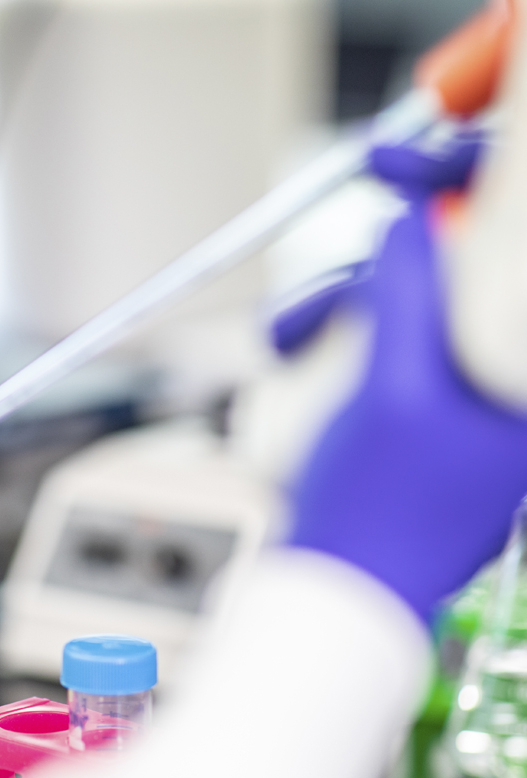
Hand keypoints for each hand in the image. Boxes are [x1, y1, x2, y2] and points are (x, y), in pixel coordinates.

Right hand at [280, 132, 526, 620]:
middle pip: (461, 269)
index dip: (474, 193)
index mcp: (523, 376)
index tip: (419, 166)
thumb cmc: (377, 511)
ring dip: (342, 302)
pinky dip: (338, 333)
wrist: (340, 592)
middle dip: (385, 259)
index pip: (511, 256)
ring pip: (409, 303)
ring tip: (292, 335)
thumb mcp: (396, 390)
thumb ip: (408, 293)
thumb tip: (411, 219)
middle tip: (354, 223)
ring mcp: (461, 392)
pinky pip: (382, 339)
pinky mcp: (420, 405)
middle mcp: (506, 377)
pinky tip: (300, 345)